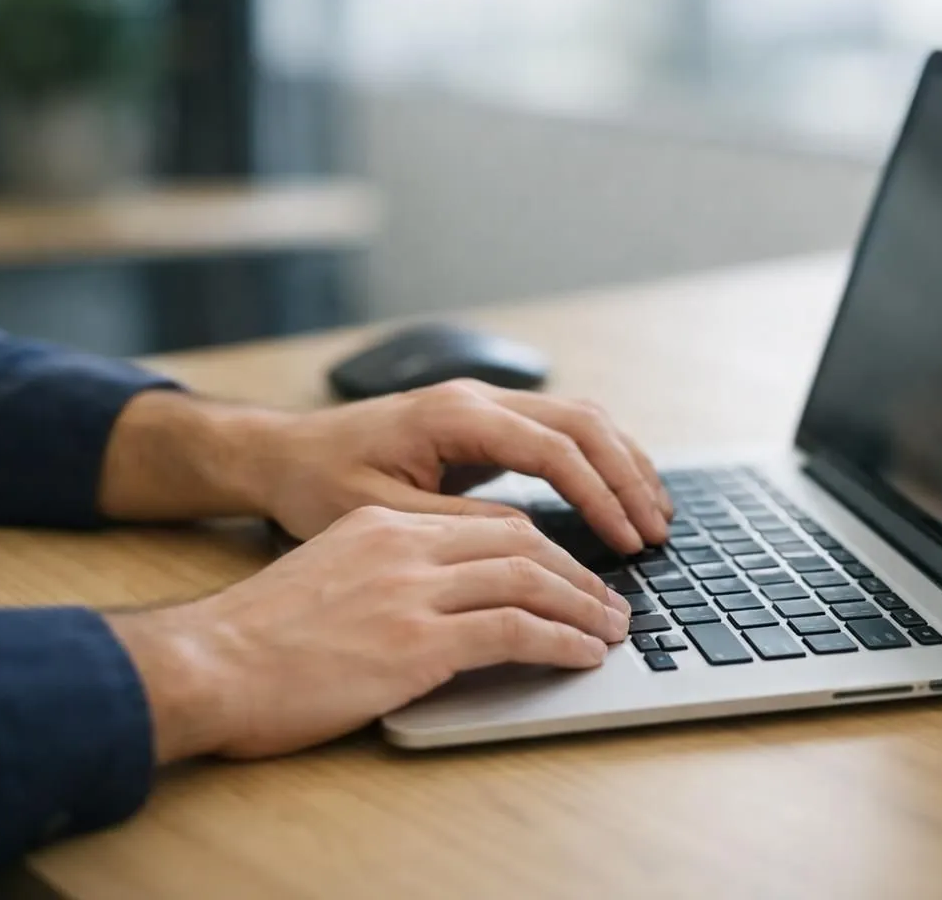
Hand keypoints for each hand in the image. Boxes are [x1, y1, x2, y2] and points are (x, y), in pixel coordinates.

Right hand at [108, 505, 630, 762]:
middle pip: (521, 542)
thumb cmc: (256, 637)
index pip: (489, 522)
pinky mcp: (416, 641)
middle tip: (610, 603)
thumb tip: (439, 602)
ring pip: (528, 579)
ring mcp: (412, 590)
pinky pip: (514, 630)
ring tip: (611, 631)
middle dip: (576, 572)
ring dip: (582, 607)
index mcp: (384, 525)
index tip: (571, 573)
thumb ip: (386, 573)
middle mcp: (404, 544)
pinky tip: (582, 655)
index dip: (543, 549)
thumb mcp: (328, 577)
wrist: (205, 665)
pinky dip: (560, 641)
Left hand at [250, 380, 670, 550]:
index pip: (554, 450)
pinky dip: (599, 460)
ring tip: (655, 515)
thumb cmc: (321, 485)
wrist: (284, 454)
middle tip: (656, 532)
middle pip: (583, 423)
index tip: (627, 541)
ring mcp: (485, 405)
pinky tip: (618, 494)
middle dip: (627, 477)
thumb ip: (458, 527)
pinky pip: (561, 431)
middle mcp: (478, 399)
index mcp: (454, 418)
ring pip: (580, 419)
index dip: (599, 497)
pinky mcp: (486, 423)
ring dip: (623, 464)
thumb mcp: (384, 518)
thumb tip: (528, 542)